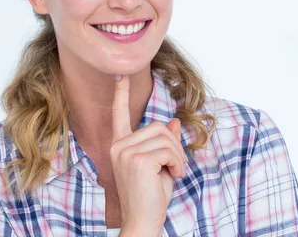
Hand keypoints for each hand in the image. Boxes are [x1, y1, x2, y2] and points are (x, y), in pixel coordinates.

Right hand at [110, 74, 186, 234]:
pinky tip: (174, 176)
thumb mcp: (161, 164)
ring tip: (173, 172)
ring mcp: (125, 152)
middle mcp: (119, 146)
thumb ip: (164, 142)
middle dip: (174, 145)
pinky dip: (178, 162)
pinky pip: (169, 149)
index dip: (121, 95)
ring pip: (165, 137)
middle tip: (175, 167)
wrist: (143, 221)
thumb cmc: (151, 196)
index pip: (119, 115)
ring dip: (178, 155)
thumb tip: (173, 122)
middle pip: (158, 126)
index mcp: (120, 145)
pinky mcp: (137, 159)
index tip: (119, 75)